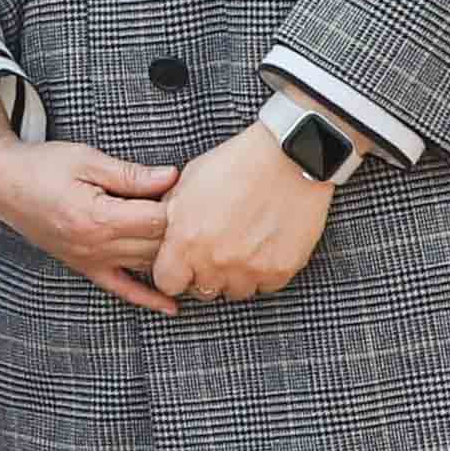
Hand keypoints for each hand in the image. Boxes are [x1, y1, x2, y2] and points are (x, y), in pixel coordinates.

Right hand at [0, 88, 180, 315]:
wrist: (2, 183)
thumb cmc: (42, 166)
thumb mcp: (87, 159)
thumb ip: (131, 174)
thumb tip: (173, 177)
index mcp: (98, 217)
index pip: (157, 219)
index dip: (178, 203)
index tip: (189, 189)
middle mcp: (96, 246)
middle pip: (156, 245)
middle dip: (180, 230)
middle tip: (199, 213)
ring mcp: (90, 260)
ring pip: (146, 266)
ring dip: (172, 258)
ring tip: (201, 249)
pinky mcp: (85, 267)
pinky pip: (122, 289)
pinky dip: (148, 299)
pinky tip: (172, 307)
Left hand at [151, 123, 337, 305]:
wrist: (288, 158)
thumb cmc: (236, 164)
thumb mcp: (188, 183)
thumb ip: (171, 215)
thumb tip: (161, 233)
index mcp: (186, 240)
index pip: (167, 283)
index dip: (173, 273)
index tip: (182, 264)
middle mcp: (215, 261)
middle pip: (202, 290)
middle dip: (204, 274)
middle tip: (216, 250)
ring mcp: (249, 269)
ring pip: (235, 292)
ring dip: (235, 275)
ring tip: (242, 247)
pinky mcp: (280, 270)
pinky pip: (265, 286)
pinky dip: (264, 272)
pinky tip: (264, 247)